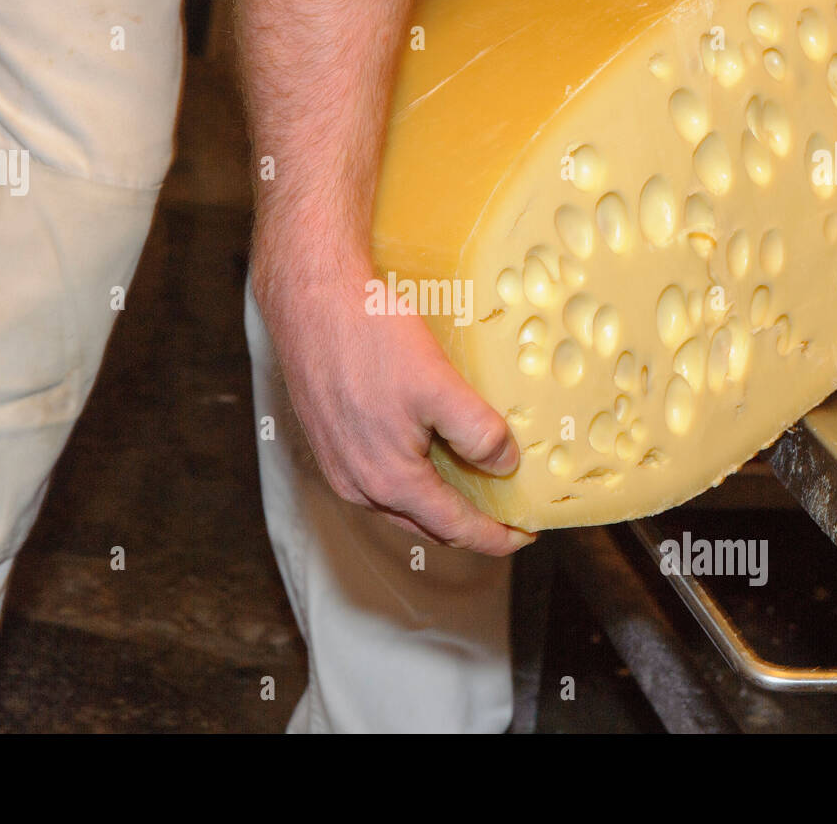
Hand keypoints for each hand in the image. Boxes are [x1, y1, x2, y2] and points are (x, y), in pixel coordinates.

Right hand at [253, 258, 535, 556]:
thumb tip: (504, 465)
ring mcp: (338, 466)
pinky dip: (409, 480)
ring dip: (436, 502)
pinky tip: (425, 454)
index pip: (453, 527)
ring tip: (471, 486)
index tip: (526, 534)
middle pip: (426, 523)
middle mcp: (358, 485)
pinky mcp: (328, 442)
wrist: (309, 300)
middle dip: (467, 524)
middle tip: (505, 514)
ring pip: (399, 503)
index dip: (494, 536)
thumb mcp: (438, 385)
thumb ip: (477, 433)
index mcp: (390, 481)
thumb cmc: (369, 337)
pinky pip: (376, 478)